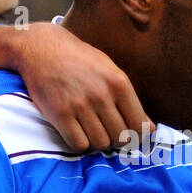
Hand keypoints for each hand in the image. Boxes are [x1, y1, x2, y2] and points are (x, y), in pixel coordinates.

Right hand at [13, 22, 148, 150]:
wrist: (42, 48)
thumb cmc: (79, 59)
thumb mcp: (109, 70)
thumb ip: (129, 99)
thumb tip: (149, 129)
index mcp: (118, 83)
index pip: (139, 125)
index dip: (138, 137)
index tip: (132, 137)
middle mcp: (101, 95)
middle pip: (120, 138)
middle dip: (116, 139)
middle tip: (107, 131)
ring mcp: (79, 105)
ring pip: (100, 143)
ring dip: (97, 141)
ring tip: (91, 129)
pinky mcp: (59, 114)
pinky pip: (78, 145)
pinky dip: (80, 143)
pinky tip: (77, 132)